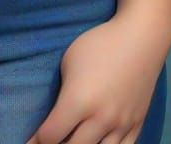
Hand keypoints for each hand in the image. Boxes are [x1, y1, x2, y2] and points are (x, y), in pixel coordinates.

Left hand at [24, 12, 170, 143]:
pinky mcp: (137, 125)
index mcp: (78, 101)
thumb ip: (62, 93)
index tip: (30, 141)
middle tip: (50, 141)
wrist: (141, 37)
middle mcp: (100, 119)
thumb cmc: (99, 43)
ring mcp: (121, 125)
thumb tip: (54, 116)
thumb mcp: (69, 62)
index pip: (50, 136)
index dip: (36, 141)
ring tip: (73, 140)